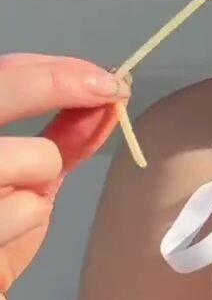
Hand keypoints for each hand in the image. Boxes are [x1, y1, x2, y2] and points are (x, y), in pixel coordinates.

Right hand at [0, 54, 130, 299]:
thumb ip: (58, 143)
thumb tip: (103, 103)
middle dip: (56, 84)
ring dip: (39, 184)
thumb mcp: (21, 190)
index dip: (52, 71)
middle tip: (106, 92)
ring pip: (26, 161)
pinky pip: (21, 212)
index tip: (104, 79)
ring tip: (17, 213)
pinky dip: (23, 228)